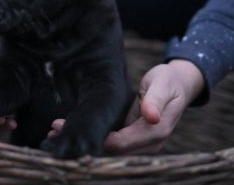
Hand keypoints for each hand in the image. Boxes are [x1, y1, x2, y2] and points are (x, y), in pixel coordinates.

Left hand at [47, 59, 204, 154]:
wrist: (177, 85)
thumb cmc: (168, 82)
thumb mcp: (162, 84)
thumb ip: (156, 100)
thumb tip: (152, 117)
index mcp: (156, 132)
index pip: (123, 144)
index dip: (100, 140)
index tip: (76, 131)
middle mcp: (149, 144)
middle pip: (114, 151)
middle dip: (86, 142)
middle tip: (56, 129)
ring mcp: (142, 145)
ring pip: (111, 150)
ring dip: (85, 141)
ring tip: (57, 128)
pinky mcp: (133, 140)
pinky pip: (113, 144)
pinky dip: (93, 138)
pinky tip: (72, 128)